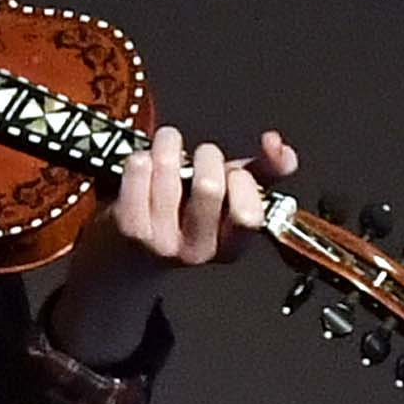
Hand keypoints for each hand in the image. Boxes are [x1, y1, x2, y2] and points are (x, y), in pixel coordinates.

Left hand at [44, 123, 280, 362]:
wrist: (124, 258)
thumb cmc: (185, 218)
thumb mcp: (229, 200)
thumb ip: (263, 174)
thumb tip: (279, 146)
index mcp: (231, 248)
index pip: (249, 216)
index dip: (242, 182)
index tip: (234, 173)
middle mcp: (197, 252)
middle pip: (210, 186)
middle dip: (207, 156)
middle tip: (198, 157)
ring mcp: (161, 242)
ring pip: (170, 170)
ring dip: (169, 145)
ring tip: (167, 146)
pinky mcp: (128, 227)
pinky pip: (139, 170)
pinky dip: (142, 157)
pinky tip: (143, 164)